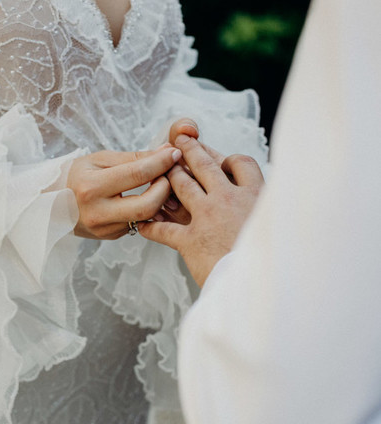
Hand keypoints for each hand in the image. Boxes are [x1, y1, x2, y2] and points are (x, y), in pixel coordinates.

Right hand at [68, 145, 181, 239]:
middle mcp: (98, 212)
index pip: (136, 174)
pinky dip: (149, 210)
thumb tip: (167, 151)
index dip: (161, 163)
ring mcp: (105, 229)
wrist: (52, 204)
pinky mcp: (111, 237)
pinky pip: (138, 223)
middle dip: (165, 188)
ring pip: (146, 217)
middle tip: (169, 175)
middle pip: (147, 205)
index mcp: (91, 187)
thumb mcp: (100, 160)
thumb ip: (134, 158)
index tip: (174, 153)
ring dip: (161, 200)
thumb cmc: (77, 176)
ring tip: (162, 184)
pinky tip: (150, 198)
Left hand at [140, 130, 263, 286]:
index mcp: (254, 196)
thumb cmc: (271, 259)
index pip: (241, 164)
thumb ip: (269, 212)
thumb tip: (274, 206)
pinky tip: (143, 225)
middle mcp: (228, 200)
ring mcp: (207, 217)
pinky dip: (151, 227)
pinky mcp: (190, 240)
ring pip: (182, 187)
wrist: (258, 282)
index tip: (223, 160)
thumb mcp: (279, 226)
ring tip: (159, 172)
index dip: (229, 159)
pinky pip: (163, 230)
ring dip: (168, 178)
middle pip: (205, 167)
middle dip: (190, 151)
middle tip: (179, 141)